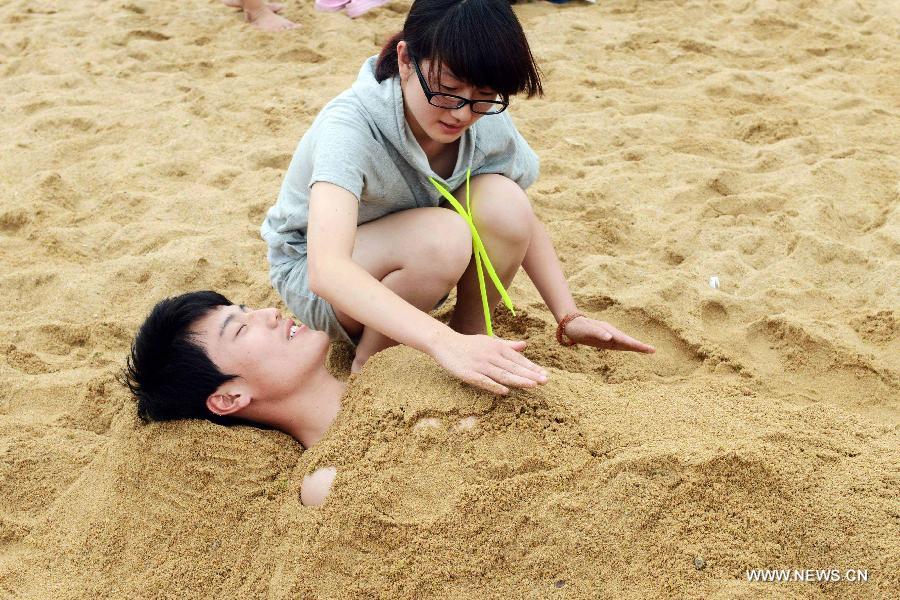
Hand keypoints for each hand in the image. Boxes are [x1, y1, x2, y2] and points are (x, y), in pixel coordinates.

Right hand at [429, 332, 548, 394]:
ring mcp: (480, 365)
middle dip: (530, 375)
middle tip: (545, 381)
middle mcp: (491, 355)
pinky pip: (484, 381)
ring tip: (532, 385)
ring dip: (518, 380)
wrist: (444, 343)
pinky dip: (495, 386)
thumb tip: (525, 345)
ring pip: (502, 374)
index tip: (544, 374)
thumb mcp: (490, 341)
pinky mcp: (469, 374)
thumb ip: (508, 345)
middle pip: (513, 367)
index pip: (518, 359)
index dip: (532, 367)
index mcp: (497, 347)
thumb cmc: (469, 344)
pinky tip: (505, 392)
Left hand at [562, 315, 655, 352]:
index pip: (626, 341)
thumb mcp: (587, 330)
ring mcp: (609, 336)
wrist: (572, 324)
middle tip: (653, 350)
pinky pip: (619, 343)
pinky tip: (632, 348)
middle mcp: (611, 334)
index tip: (649, 349)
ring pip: (625, 342)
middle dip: (640, 346)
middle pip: (628, 342)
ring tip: (647, 350)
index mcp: (609, 333)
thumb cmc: (579, 328)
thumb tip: (610, 337)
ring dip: (635, 346)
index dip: (637, 346)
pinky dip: (628, 346)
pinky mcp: (606, 338)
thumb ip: (598, 333)